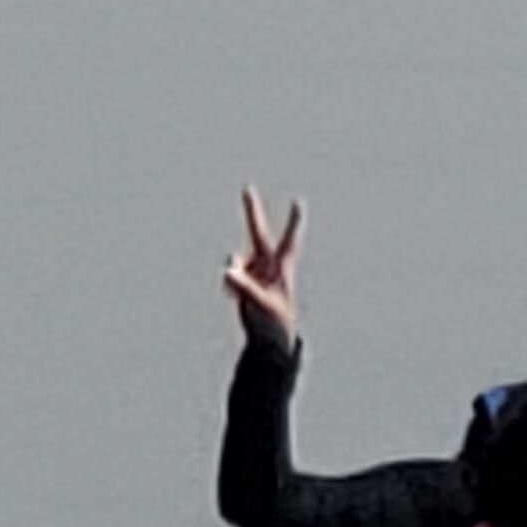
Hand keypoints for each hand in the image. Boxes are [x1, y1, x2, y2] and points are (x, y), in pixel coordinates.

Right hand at [224, 188, 301, 349]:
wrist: (268, 338)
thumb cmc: (275, 320)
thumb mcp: (262, 305)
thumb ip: (246, 287)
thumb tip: (229, 270)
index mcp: (281, 267)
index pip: (288, 239)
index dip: (293, 221)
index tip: (298, 201)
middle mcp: (266, 263)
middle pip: (257, 232)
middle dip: (252, 211)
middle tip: (248, 188)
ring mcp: (253, 271)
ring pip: (236, 260)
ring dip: (235, 272)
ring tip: (244, 294)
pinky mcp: (241, 281)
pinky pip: (229, 276)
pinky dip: (229, 285)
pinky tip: (235, 298)